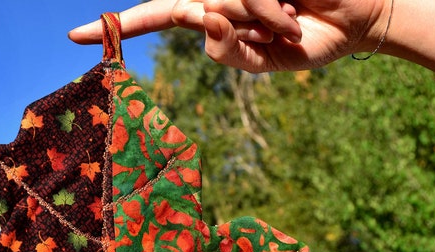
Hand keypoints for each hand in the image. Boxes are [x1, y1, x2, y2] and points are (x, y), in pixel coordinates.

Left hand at [68, 0, 389, 71]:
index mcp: (212, 17)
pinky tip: (293, 8)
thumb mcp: (263, 61)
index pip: (155, 17)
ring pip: (217, 1)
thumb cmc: (310, 41)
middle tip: (284, 24)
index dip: (119, 26)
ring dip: (260, 21)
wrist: (357, 21)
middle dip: (237, 24)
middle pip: (186, 8)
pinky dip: (270, 12)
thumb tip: (203, 19)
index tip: (76, 35)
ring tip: (292, 21)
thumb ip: (229, 51)